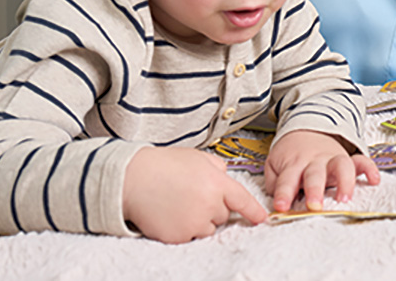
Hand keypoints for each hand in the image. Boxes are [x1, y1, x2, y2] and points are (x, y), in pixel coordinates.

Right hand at [122, 146, 266, 242]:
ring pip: (207, 229)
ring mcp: (194, 223)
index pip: (242, 200)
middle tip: (192, 195)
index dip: (254, 211)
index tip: (262, 218)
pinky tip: (170, 214)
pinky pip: (189, 237)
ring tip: (179, 203)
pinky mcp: (179, 237)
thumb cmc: (164, 166)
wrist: (133, 179)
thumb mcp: (197, 157)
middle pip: (223, 216)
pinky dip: (183, 229)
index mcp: (217, 183)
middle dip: (213, 208)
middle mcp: (209, 204)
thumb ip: (217, 167)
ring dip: (199, 221)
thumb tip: (224, 176)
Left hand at [264, 129, 379, 212]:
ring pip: (341, 166)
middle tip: (314, 206)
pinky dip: (369, 169)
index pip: (287, 180)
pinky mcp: (348, 159)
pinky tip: (374, 180)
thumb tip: (280, 201)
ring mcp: (333, 159)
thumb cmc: (291, 154)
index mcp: (294, 164)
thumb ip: (275, 183)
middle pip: (315, 174)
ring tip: (344, 199)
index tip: (281, 207)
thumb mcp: (275, 165)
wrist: (307, 129)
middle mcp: (315, 161)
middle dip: (315, 189)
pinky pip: (362, 161)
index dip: (283, 193)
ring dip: (344, 181)